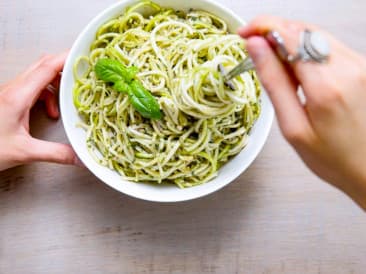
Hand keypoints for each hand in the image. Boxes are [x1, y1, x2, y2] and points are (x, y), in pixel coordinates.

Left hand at [0, 52, 80, 170]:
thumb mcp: (24, 152)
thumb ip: (55, 153)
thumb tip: (79, 157)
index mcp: (18, 96)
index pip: (47, 67)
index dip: (67, 59)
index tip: (84, 56)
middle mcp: (13, 89)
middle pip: (43, 65)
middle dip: (64, 68)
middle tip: (81, 76)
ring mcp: (10, 92)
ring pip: (38, 75)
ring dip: (56, 84)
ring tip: (65, 102)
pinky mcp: (9, 99)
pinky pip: (33, 88)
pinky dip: (47, 95)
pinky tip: (50, 112)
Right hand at [239, 16, 365, 207]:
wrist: (365, 166)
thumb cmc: (330, 156)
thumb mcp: (291, 125)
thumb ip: (273, 81)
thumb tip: (255, 47)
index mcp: (327, 85)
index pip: (291, 35)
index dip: (263, 27)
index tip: (245, 32)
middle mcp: (348, 68)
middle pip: (303, 29)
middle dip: (274, 33)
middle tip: (254, 50)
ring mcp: (358, 64)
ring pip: (314, 34)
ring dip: (288, 42)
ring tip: (276, 67)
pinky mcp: (359, 65)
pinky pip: (325, 45)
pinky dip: (304, 50)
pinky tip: (296, 70)